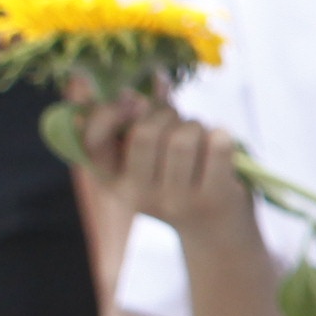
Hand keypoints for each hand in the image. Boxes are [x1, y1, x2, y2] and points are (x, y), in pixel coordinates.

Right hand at [78, 91, 250, 236]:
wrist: (216, 233)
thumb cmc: (180, 182)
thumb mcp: (151, 160)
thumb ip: (145, 122)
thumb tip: (150, 81)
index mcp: (114, 182)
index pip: (93, 143)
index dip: (108, 114)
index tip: (131, 101)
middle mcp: (138, 196)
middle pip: (145, 132)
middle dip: (167, 114)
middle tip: (178, 122)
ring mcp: (176, 201)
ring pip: (183, 137)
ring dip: (196, 125)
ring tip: (201, 136)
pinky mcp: (212, 199)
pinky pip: (217, 145)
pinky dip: (222, 134)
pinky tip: (221, 143)